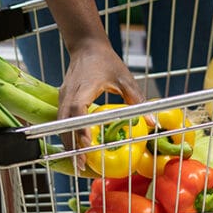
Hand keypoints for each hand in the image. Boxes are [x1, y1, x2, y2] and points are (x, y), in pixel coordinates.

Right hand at [57, 40, 147, 168]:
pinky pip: (62, 121)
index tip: (87, 145)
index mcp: (84, 88)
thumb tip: (151, 121)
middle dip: (72, 145)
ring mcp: (63, 98)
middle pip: (65, 124)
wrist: (87, 46)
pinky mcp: (62, 100)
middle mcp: (68, 95)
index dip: (80, 128)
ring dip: (69, 143)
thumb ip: (137, 100)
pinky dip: (67, 135)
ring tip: (79, 163)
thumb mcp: (125, 79)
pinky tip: (76, 148)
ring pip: (60, 125)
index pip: (77, 110)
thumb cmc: (107, 61)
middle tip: (83, 165)